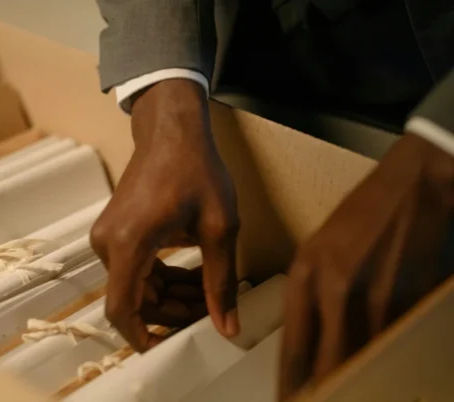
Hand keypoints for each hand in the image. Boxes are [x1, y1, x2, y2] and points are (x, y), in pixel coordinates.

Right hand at [90, 79, 240, 352]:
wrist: (171, 131)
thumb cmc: (195, 168)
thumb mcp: (220, 227)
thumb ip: (219, 281)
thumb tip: (226, 325)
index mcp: (130, 242)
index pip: (122, 308)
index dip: (140, 337)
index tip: (164, 351)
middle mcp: (108, 243)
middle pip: (133, 301)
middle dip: (170, 314)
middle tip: (208, 313)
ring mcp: (108, 238)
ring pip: (134, 288)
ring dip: (169, 297)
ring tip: (206, 294)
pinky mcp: (114, 233)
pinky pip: (134, 271)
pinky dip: (161, 279)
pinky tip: (192, 276)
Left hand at [279, 133, 453, 399]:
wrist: (415, 187)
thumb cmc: (364, 217)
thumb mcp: (319, 249)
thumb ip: (310, 292)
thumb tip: (309, 337)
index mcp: (306, 276)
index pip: (293, 347)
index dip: (289, 382)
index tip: (285, 401)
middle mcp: (334, 291)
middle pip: (322, 363)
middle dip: (316, 392)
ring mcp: (373, 298)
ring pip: (356, 359)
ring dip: (350, 382)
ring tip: (344, 393)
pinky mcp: (407, 300)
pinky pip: (388, 343)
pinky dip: (379, 361)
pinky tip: (376, 370)